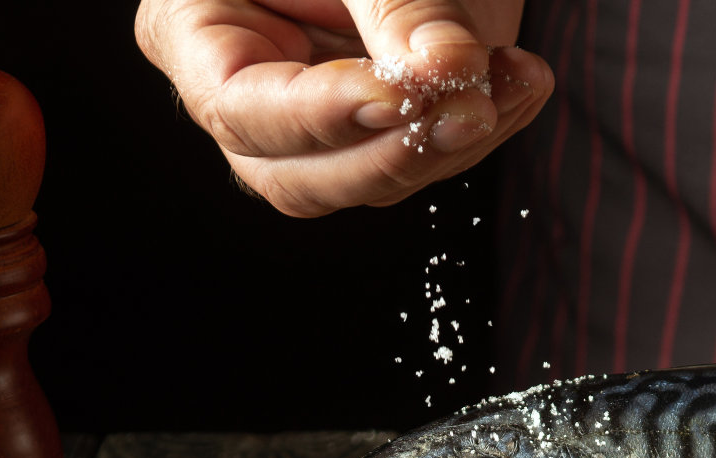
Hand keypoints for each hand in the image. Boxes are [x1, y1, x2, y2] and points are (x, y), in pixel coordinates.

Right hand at [135, 0, 551, 214]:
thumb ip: (398, 4)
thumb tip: (445, 70)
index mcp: (193, 29)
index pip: (240, 106)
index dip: (323, 114)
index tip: (400, 97)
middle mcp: (246, 91)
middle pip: (298, 176)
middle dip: (393, 155)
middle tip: (471, 113)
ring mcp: (315, 120)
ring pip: (371, 182)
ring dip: (453, 145)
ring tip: (514, 80)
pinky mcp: (382, 128)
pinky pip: (424, 159)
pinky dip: (484, 127)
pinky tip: (522, 81)